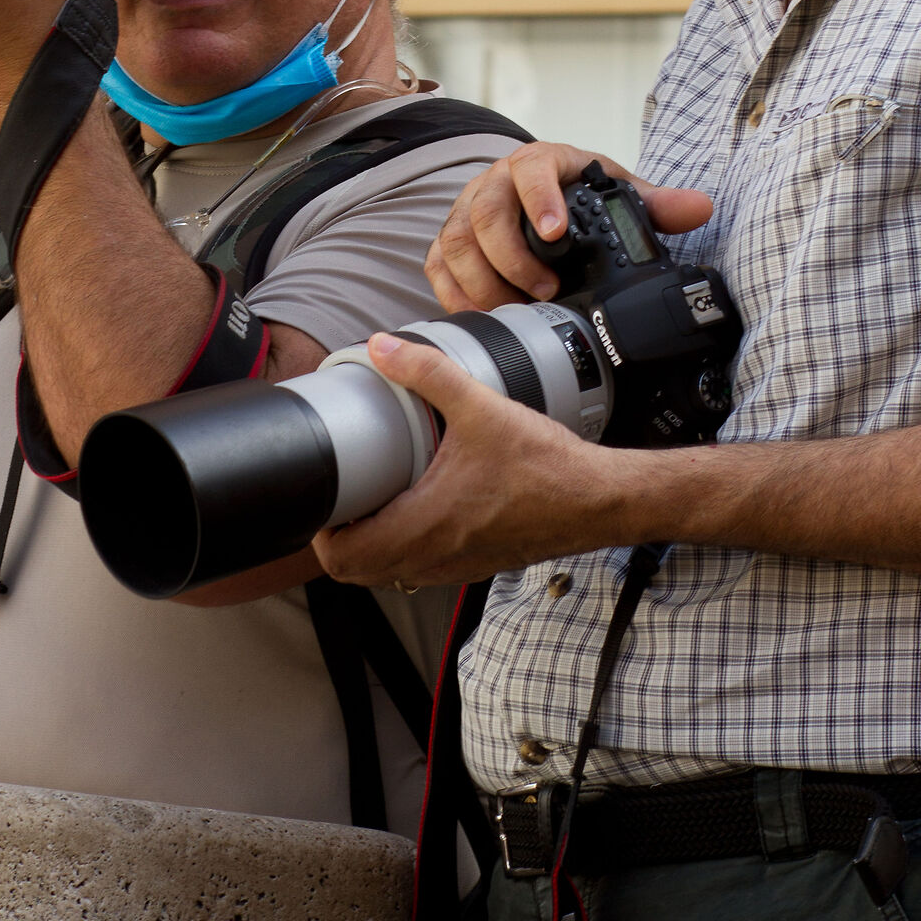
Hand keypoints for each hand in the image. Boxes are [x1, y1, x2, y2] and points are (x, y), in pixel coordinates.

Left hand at [313, 333, 633, 586]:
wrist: (600, 501)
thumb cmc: (548, 467)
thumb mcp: (481, 408)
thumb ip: (427, 372)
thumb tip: (383, 348)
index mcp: (425, 525)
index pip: (343, 558)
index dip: (320, 533)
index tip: (323, 500)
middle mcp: (434, 555)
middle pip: (358, 573)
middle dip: (340, 539)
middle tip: (342, 498)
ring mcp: (456, 567)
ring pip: (390, 573)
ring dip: (373, 545)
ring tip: (375, 501)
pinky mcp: (476, 565)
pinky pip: (423, 568)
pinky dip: (407, 547)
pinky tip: (420, 506)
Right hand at [426, 142, 714, 310]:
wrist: (544, 199)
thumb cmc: (578, 196)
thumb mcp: (618, 193)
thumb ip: (655, 204)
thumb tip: (699, 208)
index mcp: (539, 163)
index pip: (530, 170)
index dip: (538, 200)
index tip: (555, 233)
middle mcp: (494, 182)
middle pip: (484, 213)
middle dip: (511, 259)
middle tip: (543, 292)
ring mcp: (465, 211)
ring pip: (456, 242)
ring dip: (482, 282)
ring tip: (515, 310)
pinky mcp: (448, 240)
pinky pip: (437, 264)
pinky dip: (454, 293)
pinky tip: (482, 315)